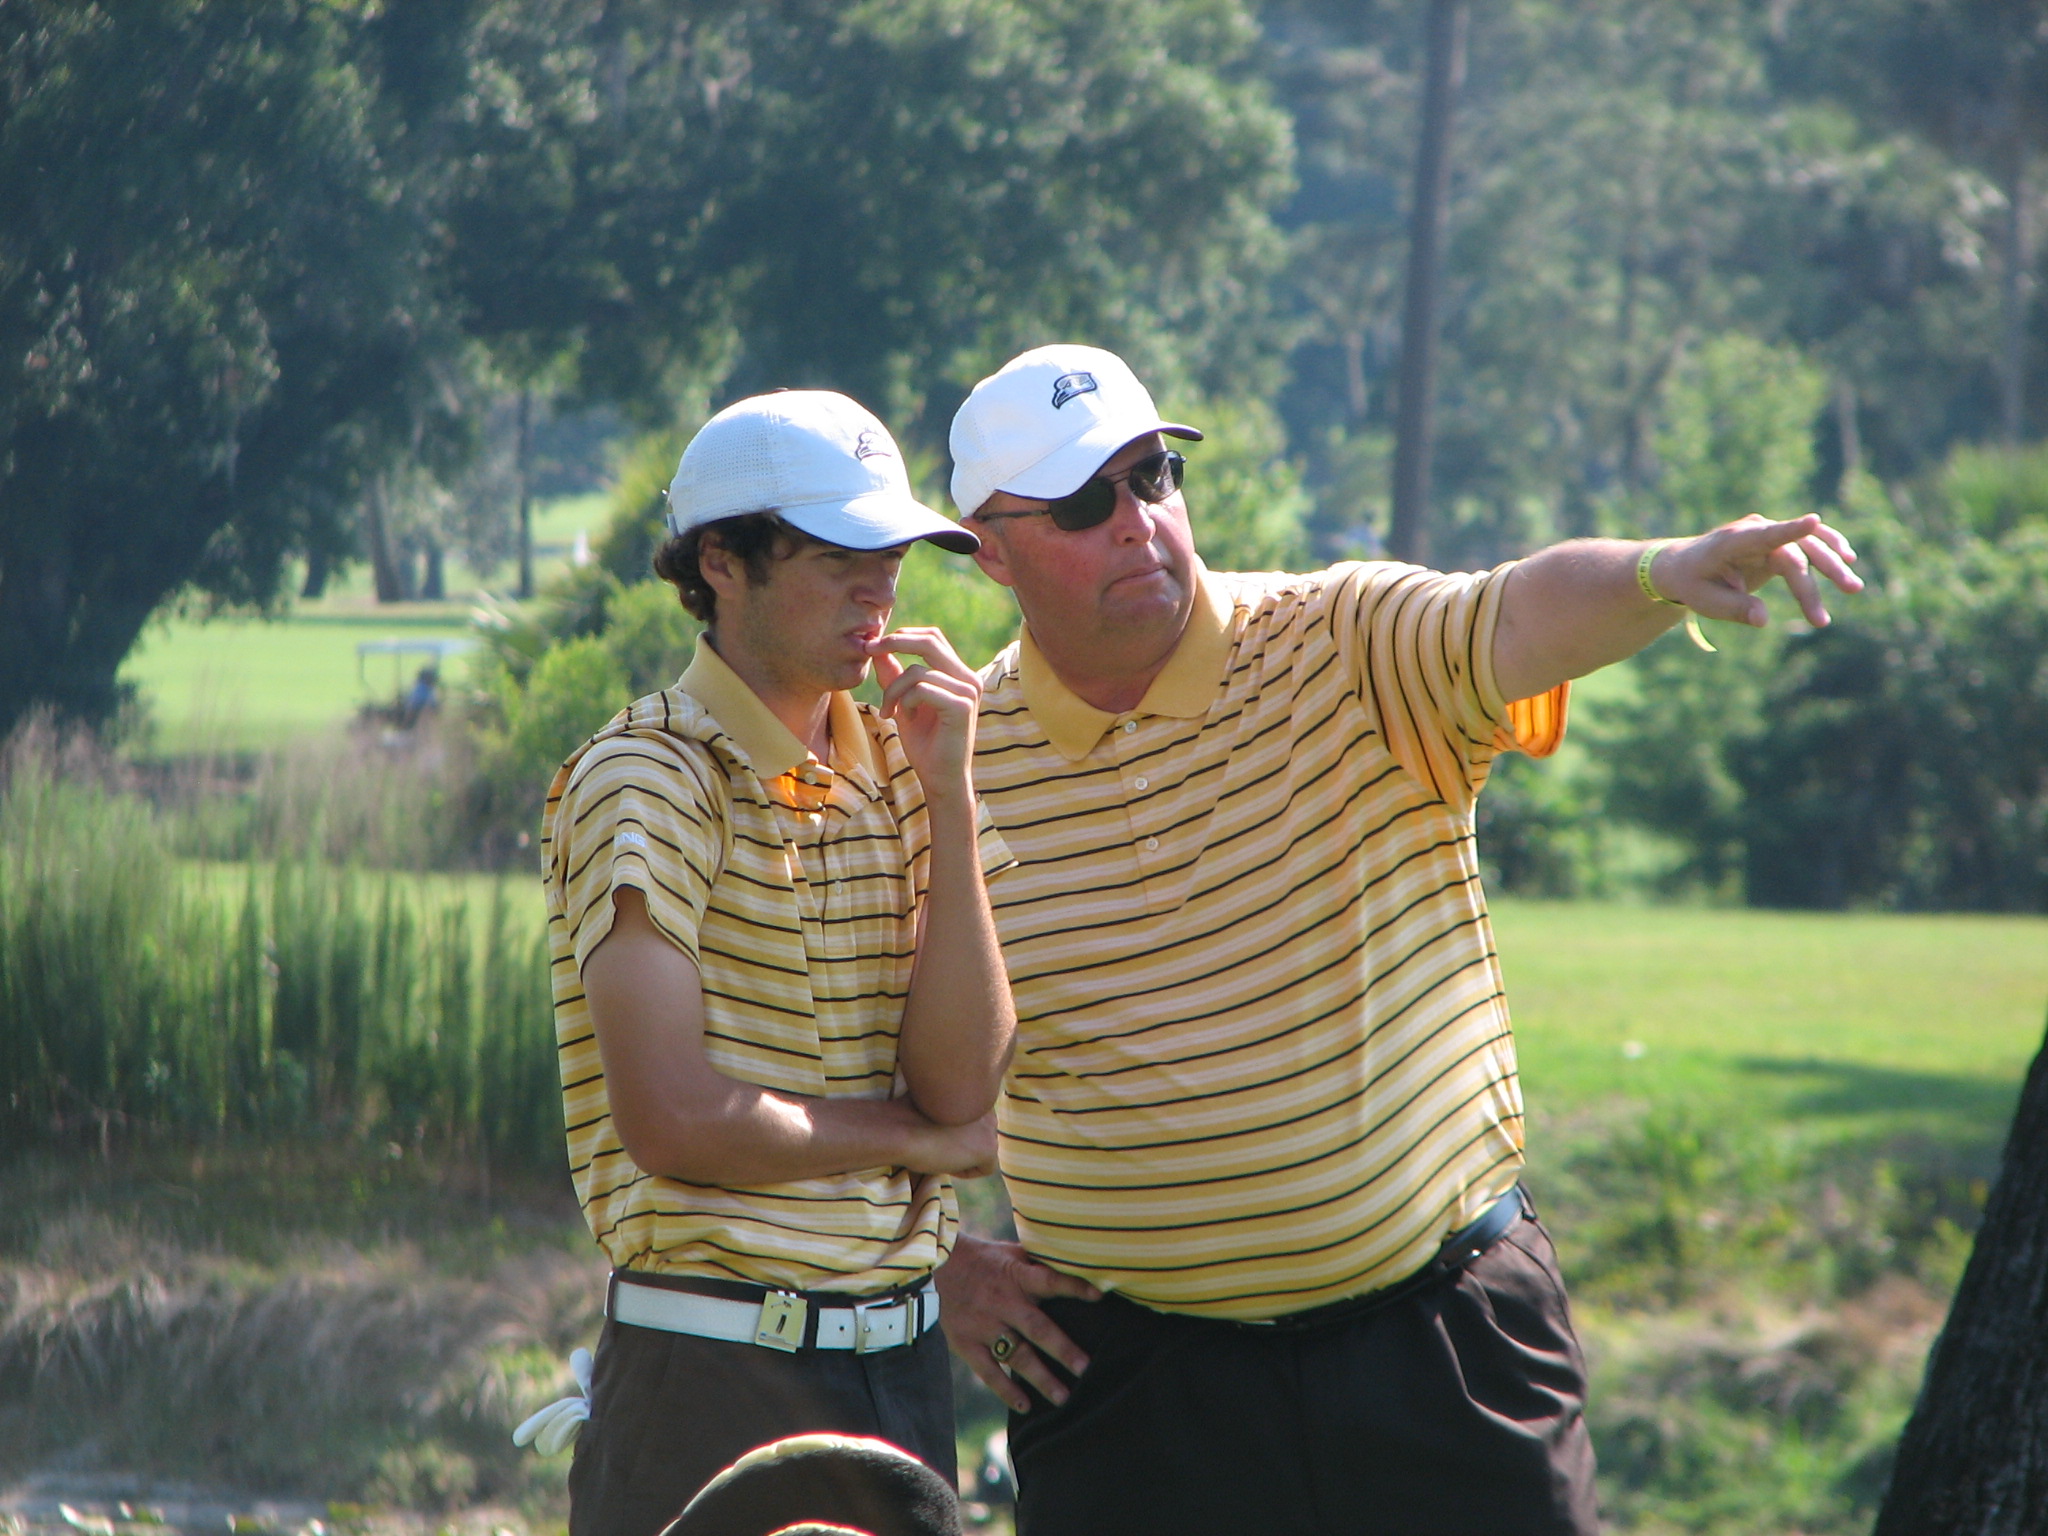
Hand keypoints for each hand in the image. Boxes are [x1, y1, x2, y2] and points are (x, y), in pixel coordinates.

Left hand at [868, 627, 979, 797]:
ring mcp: (968, 691)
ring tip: (889, 711)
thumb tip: (878, 649)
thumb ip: (894, 677)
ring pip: (917, 671)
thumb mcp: (903, 704)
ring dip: (893, 690)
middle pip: (930, 641)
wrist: (940, 779)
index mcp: (959, 675)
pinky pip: (921, 689)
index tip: (873, 645)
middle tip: (869, 650)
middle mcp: (968, 678)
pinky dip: (904, 702)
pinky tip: (904, 719)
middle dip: (895, 642)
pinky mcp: (962, 706)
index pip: (932, 638)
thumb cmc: (925, 744)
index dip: (902, 636)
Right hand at [901, 1110, 997, 1178]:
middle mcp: (987, 1106)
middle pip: (981, 1135)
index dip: (955, 1131)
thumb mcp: (931, 1104)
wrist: (901, 1129)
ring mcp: (990, 1127)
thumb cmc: (907, 1116)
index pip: (974, 1120)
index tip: (936, 1133)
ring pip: (983, 1150)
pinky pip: (985, 1168)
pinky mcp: (989, 1148)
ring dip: (964, 1156)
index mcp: (974, 1090)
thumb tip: (954, 1119)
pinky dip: (966, 1172)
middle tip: (938, 1144)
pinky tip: (946, 1162)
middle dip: (963, 1144)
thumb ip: (950, 1107)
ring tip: (940, 1151)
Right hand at [937, 1233, 1100, 1412]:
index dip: (1073, 1286)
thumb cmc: (985, 1259)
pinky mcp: (965, 1342)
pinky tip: (1025, 1405)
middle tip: (1085, 1368)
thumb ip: (1040, 1264)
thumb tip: (1078, 1264)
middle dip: (1062, 1349)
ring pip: (1016, 1355)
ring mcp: (983, 1325)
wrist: (936, 1264)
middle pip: (1036, 1327)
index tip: (1099, 1297)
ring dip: (1040, 1378)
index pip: (1049, 1280)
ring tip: (1063, 1398)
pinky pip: (988, 1371)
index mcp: (1017, 1276)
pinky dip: (1006, 1390)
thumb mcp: (1013, 1252)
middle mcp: (1002, 1302)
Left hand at [1653, 513, 1862, 628]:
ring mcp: (1768, 534)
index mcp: (1732, 542)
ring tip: (1854, 588)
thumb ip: (1735, 608)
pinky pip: (1808, 544)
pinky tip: (1848, 559)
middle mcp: (1754, 532)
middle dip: (1820, 575)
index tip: (1813, 521)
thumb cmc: (1692, 583)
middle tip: (1842, 599)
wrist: (1683, 566)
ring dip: (1833, 565)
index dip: (1789, 530)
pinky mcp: (1776, 543)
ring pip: (1808, 546)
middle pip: (1795, 551)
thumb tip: (1764, 621)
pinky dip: (1828, 549)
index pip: (1765, 535)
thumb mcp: (1705, 601)